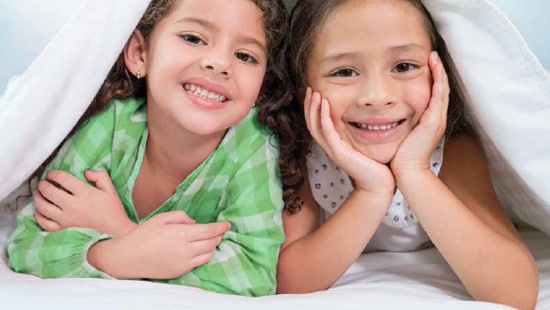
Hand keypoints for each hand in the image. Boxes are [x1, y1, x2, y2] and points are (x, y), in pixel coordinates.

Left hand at [33, 170, 135, 236]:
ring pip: (43, 207)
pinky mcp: (64, 229)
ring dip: (37, 198)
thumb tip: (85, 172)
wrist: (114, 229)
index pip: (62, 178)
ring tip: (38, 193)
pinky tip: (39, 210)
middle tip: (43, 182)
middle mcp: (73, 206)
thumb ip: (99, 175)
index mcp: (84, 193)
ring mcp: (66, 219)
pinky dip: (38, 216)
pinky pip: (45, 223)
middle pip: (49, 191)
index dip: (53, 173)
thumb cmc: (112, 208)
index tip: (52, 173)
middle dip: (43, 184)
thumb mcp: (110, 188)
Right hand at [88, 211, 230, 278]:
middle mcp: (184, 249)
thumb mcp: (161, 218)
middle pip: (211, 243)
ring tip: (211, 240)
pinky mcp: (179, 271)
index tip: (227, 224)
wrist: (127, 257)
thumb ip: (181, 216)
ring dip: (212, 246)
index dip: (220, 228)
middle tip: (220, 231)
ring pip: (208, 254)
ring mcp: (183, 262)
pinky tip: (201, 250)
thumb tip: (194, 223)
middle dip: (218, 236)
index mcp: (181, 233)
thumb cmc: (143, 234)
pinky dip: (203, 255)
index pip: (209, 231)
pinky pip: (198, 263)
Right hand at [304, 88, 394, 194]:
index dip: (313, 109)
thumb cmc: (375, 166)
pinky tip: (326, 104)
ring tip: (315, 93)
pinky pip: (327, 132)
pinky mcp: (339, 153)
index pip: (317, 124)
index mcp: (334, 145)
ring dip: (314, 108)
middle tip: (309, 89)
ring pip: (315, 126)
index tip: (314, 93)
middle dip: (309, 105)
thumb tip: (368, 118)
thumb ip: (361, 133)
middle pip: (311, 124)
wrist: (379, 185)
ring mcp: (333, 150)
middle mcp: (330, 147)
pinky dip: (324, 117)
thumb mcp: (364, 145)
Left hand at [391, 52, 448, 175]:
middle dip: (437, 71)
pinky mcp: (434, 121)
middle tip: (431, 54)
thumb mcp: (398, 134)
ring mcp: (437, 119)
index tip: (424, 64)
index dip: (431, 79)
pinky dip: (438, 79)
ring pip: (442, 89)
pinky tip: (434, 66)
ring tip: (433, 56)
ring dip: (439, 71)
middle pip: (441, 89)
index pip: (432, 95)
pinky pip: (439, 94)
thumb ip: (395, 123)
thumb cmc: (398, 156)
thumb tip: (382, 115)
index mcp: (428, 121)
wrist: (405, 172)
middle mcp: (435, 118)